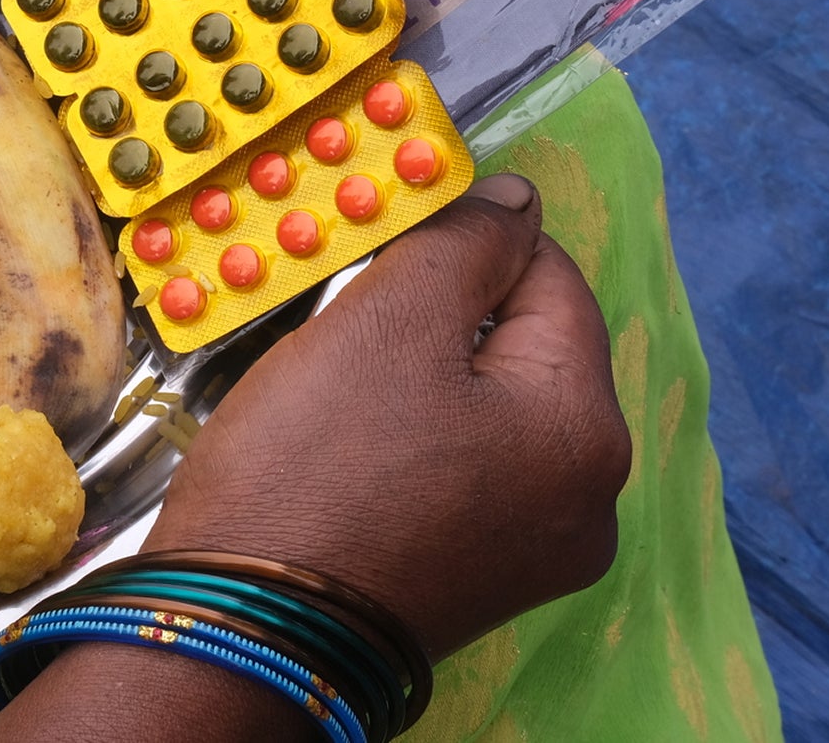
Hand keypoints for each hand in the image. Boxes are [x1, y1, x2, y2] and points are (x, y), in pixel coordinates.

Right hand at [147, 172, 628, 657]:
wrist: (240, 628)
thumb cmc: (314, 465)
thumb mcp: (387, 323)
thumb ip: (465, 244)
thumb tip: (519, 200)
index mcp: (586, 432)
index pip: (551, 280)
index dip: (470, 245)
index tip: (387, 249)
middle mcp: (588, 503)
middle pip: (526, 352)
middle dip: (443, 318)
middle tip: (352, 322)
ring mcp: (537, 556)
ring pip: (491, 412)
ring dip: (426, 378)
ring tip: (342, 386)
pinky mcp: (480, 586)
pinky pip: (466, 475)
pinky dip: (418, 442)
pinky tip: (352, 446)